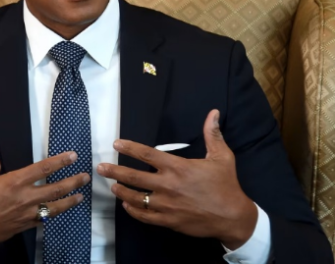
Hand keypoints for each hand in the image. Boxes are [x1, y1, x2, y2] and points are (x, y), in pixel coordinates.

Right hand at [0, 152, 89, 257]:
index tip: (72, 156)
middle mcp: (24, 197)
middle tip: (85, 177)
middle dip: (72, 182)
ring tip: (79, 196)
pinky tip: (58, 212)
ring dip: (69, 201)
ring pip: (54, 207)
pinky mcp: (23, 226)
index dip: (59, 161)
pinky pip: (42, 220)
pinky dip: (51, 215)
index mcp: (14, 181)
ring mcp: (26, 214)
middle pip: (55, 189)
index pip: (43, 168)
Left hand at [97, 109, 257, 249]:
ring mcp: (166, 205)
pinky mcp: (168, 221)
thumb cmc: (226, 185)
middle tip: (101, 168)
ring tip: (112, 187)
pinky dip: (133, 211)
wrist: (233, 217)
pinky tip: (127, 206)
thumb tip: (213, 113)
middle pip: (134, 177)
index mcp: (177, 167)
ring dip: (121, 192)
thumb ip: (213, 134)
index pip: (146, 154)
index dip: (129, 148)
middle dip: (115, 171)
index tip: (116, 144)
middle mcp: (168, 185)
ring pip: (135, 198)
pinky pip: (145, 216)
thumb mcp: (222, 157)